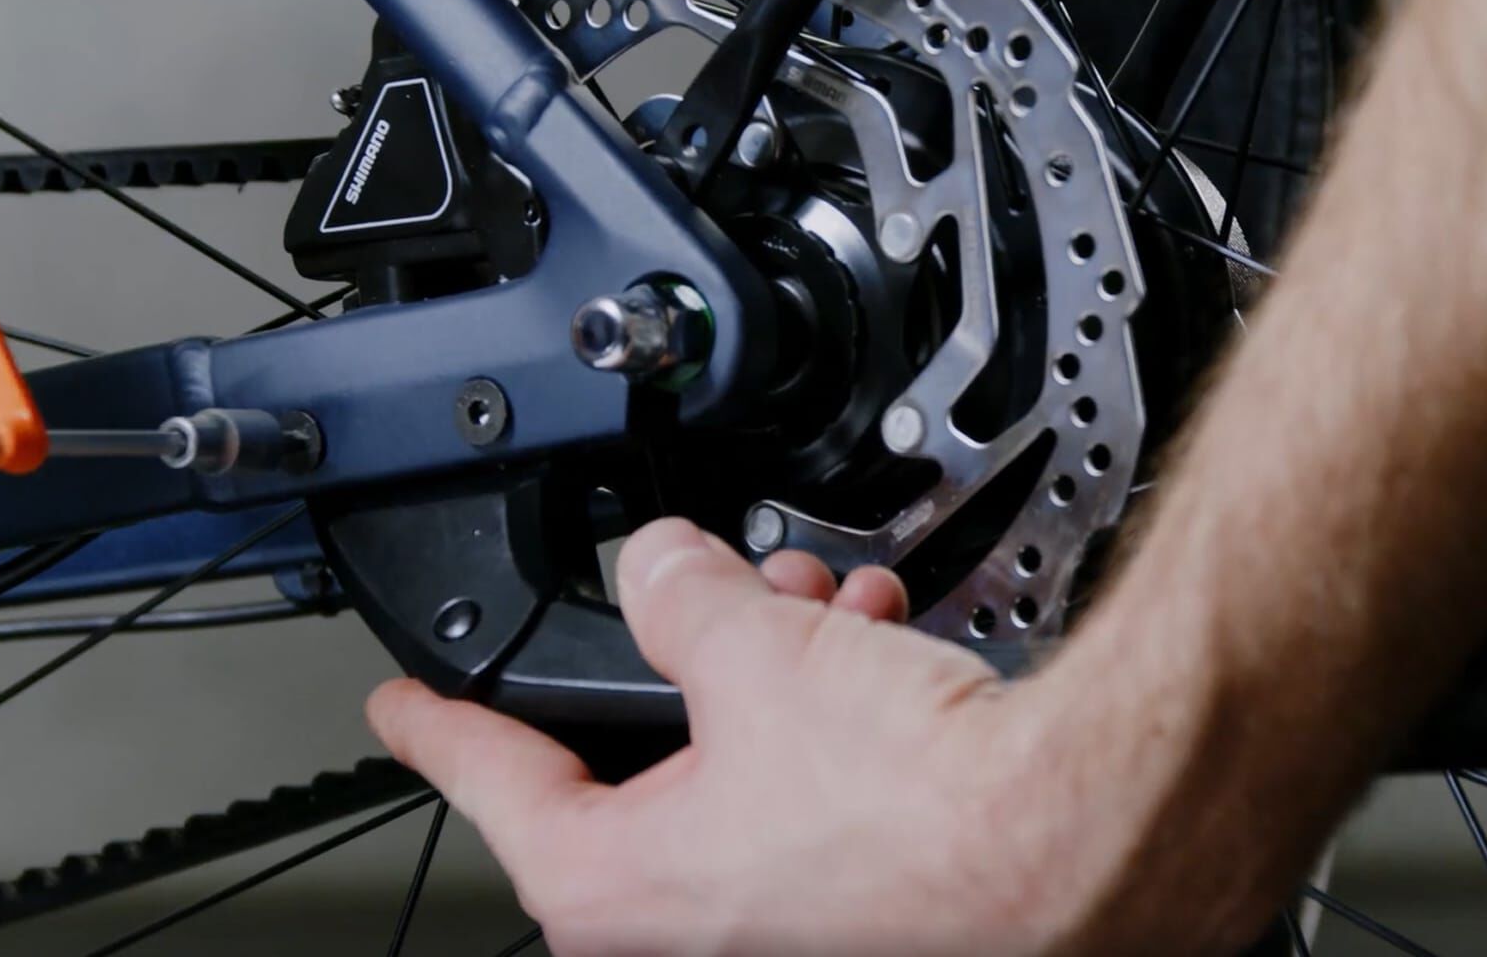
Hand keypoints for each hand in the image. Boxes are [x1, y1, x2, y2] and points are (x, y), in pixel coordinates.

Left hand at [367, 518, 1105, 954]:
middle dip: (680, 656)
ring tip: (820, 611)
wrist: (1085, 847)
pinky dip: (835, 723)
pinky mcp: (862, 915)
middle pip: (638, 762)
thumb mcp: (756, 656)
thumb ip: (677, 595)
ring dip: (773, 677)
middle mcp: (689, 935)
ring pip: (739, 771)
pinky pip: (812, 800)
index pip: (490, 783)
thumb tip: (659, 566)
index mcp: (617, 888)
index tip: (402, 711)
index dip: (436, 727)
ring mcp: (779, 931)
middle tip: (704, 596)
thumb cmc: (925, 805)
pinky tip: (879, 657)